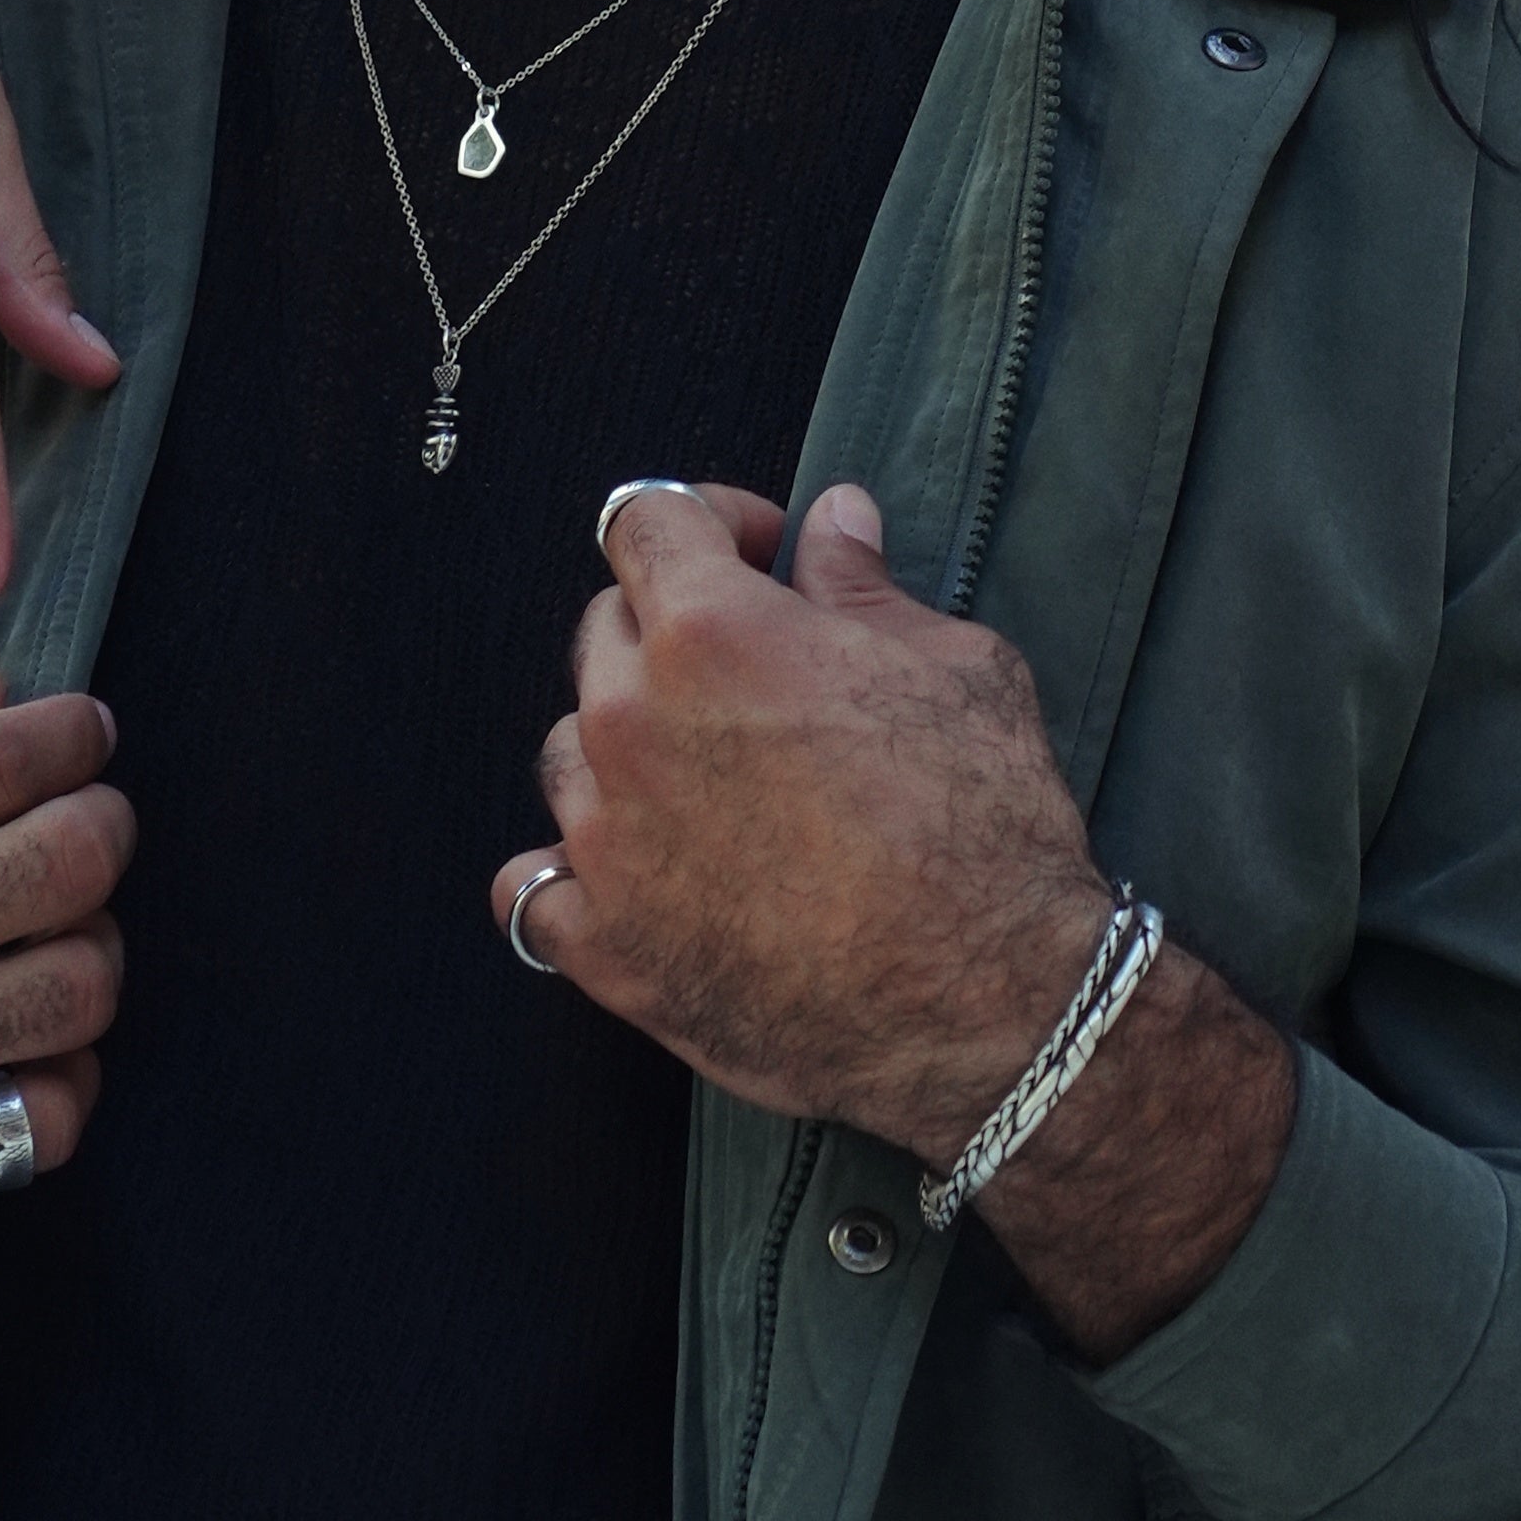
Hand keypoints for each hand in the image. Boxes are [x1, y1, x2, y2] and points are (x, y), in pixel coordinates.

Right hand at [0, 665, 129, 1293]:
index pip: (1, 759)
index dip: (73, 735)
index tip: (85, 734)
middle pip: (68, 862)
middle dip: (104, 824)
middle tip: (87, 821)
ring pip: (77, 988)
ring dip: (94, 949)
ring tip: (61, 935)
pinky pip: (35, 1125)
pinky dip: (62, 1083)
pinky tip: (30, 1050)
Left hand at [492, 481, 1114, 1157]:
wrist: (986, 1002)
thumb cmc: (983, 822)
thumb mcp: (956, 666)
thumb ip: (866, 585)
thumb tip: (833, 518)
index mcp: (711, 630)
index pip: (645, 520)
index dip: (708, 519)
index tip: (759, 554)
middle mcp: (631, 721)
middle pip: (604, 632)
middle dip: (672, 631)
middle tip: (755, 677)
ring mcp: (605, 838)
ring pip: (569, 753)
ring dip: (626, 751)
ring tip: (711, 787)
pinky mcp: (602, 945)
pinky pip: (534, 890)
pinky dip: (574, 877)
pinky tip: (637, 879)